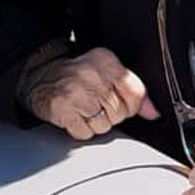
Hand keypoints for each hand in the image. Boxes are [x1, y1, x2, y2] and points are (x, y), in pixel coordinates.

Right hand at [19, 47, 160, 139]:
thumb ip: (134, 90)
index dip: (133, 106)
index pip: (136, 92)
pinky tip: (76, 117)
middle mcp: (90, 74)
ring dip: (97, 124)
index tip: (125, 105)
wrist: (40, 77)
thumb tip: (153, 112)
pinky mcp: (62, 110)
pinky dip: (82, 130)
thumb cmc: (78, 76)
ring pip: (104, 125)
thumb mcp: (108, 72)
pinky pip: (85, 133)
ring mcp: (75, 93)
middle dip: (113, 115)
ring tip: (86, 110)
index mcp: (106, 61)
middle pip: (121, 112)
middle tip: (99, 105)